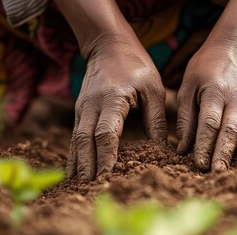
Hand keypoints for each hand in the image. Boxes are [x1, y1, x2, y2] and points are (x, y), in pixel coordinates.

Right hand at [66, 39, 167, 179]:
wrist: (108, 45)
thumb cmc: (135, 65)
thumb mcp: (153, 87)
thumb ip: (156, 118)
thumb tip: (163, 148)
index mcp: (112, 99)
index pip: (106, 133)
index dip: (106, 156)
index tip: (108, 177)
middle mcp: (91, 105)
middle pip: (85, 141)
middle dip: (87, 167)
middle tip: (90, 191)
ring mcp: (82, 108)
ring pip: (76, 141)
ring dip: (77, 165)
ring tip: (78, 189)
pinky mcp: (80, 111)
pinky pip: (75, 137)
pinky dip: (74, 155)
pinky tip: (74, 172)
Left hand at [176, 43, 236, 171]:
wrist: (235, 47)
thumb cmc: (205, 67)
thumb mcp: (188, 85)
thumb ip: (186, 116)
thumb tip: (182, 148)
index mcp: (213, 92)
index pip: (209, 123)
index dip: (205, 145)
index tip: (200, 164)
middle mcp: (235, 99)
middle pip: (231, 130)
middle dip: (225, 154)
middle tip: (219, 174)